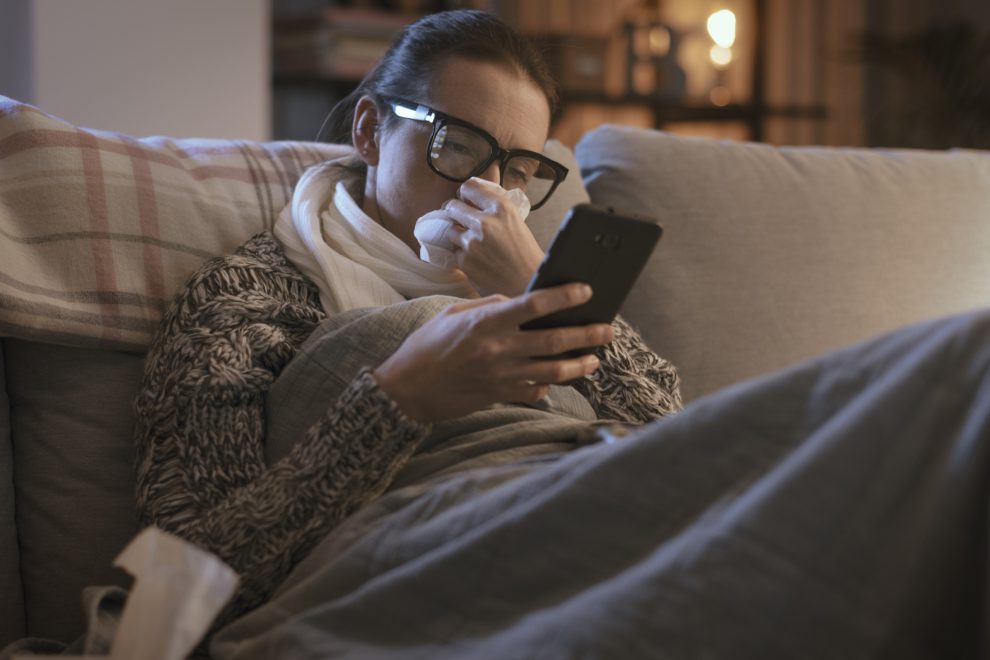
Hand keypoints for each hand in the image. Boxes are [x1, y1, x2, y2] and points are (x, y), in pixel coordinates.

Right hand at [372, 283, 613, 423]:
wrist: (407, 389)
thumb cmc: (427, 346)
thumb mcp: (453, 314)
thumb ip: (488, 306)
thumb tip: (516, 302)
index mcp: (485, 322)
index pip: (533, 304)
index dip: (564, 296)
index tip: (586, 291)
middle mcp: (497, 349)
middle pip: (554, 340)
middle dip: (586, 334)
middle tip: (608, 329)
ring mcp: (501, 376)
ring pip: (552, 370)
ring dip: (578, 364)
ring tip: (594, 359)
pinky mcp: (499, 396)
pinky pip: (534, 391)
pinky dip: (548, 385)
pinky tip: (556, 379)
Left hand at [443, 178, 545, 296]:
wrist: (528, 284)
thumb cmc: (525, 253)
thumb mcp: (515, 221)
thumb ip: (495, 205)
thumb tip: (476, 186)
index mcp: (501, 207)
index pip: (469, 187)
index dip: (465, 194)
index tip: (466, 200)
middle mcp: (485, 222)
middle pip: (453, 206)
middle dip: (456, 212)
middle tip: (463, 220)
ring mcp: (472, 242)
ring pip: (451, 229)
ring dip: (459, 234)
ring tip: (476, 243)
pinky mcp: (464, 260)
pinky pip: (454, 249)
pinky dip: (462, 253)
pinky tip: (478, 258)